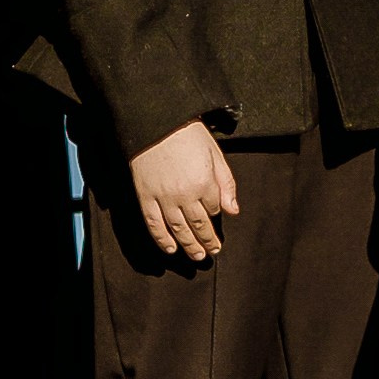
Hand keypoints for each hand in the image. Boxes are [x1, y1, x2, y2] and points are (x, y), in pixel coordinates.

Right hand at [129, 122, 238, 263]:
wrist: (155, 121)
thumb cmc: (187, 134)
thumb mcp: (214, 154)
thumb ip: (226, 183)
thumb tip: (233, 210)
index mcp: (204, 183)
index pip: (214, 208)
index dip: (215, 211)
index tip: (214, 213)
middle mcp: (185, 195)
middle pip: (199, 225)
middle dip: (207, 241)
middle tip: (212, 252)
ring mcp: (164, 198)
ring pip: (179, 229)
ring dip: (189, 245)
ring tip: (197, 257)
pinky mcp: (145, 197)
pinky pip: (154, 224)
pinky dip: (162, 239)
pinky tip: (170, 249)